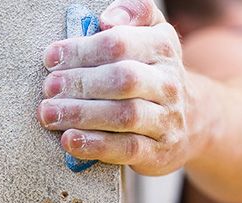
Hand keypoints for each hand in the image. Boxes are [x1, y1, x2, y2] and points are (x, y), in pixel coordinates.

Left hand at [38, 0, 195, 175]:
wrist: (191, 120)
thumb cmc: (151, 73)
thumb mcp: (150, 34)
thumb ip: (133, 13)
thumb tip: (107, 19)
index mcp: (162, 48)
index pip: (119, 44)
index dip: (81, 50)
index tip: (51, 58)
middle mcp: (168, 83)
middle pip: (123, 79)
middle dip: (80, 83)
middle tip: (49, 88)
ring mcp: (166, 119)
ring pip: (124, 115)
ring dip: (81, 114)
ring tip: (49, 114)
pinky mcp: (159, 151)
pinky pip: (127, 148)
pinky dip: (95, 145)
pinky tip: (69, 140)